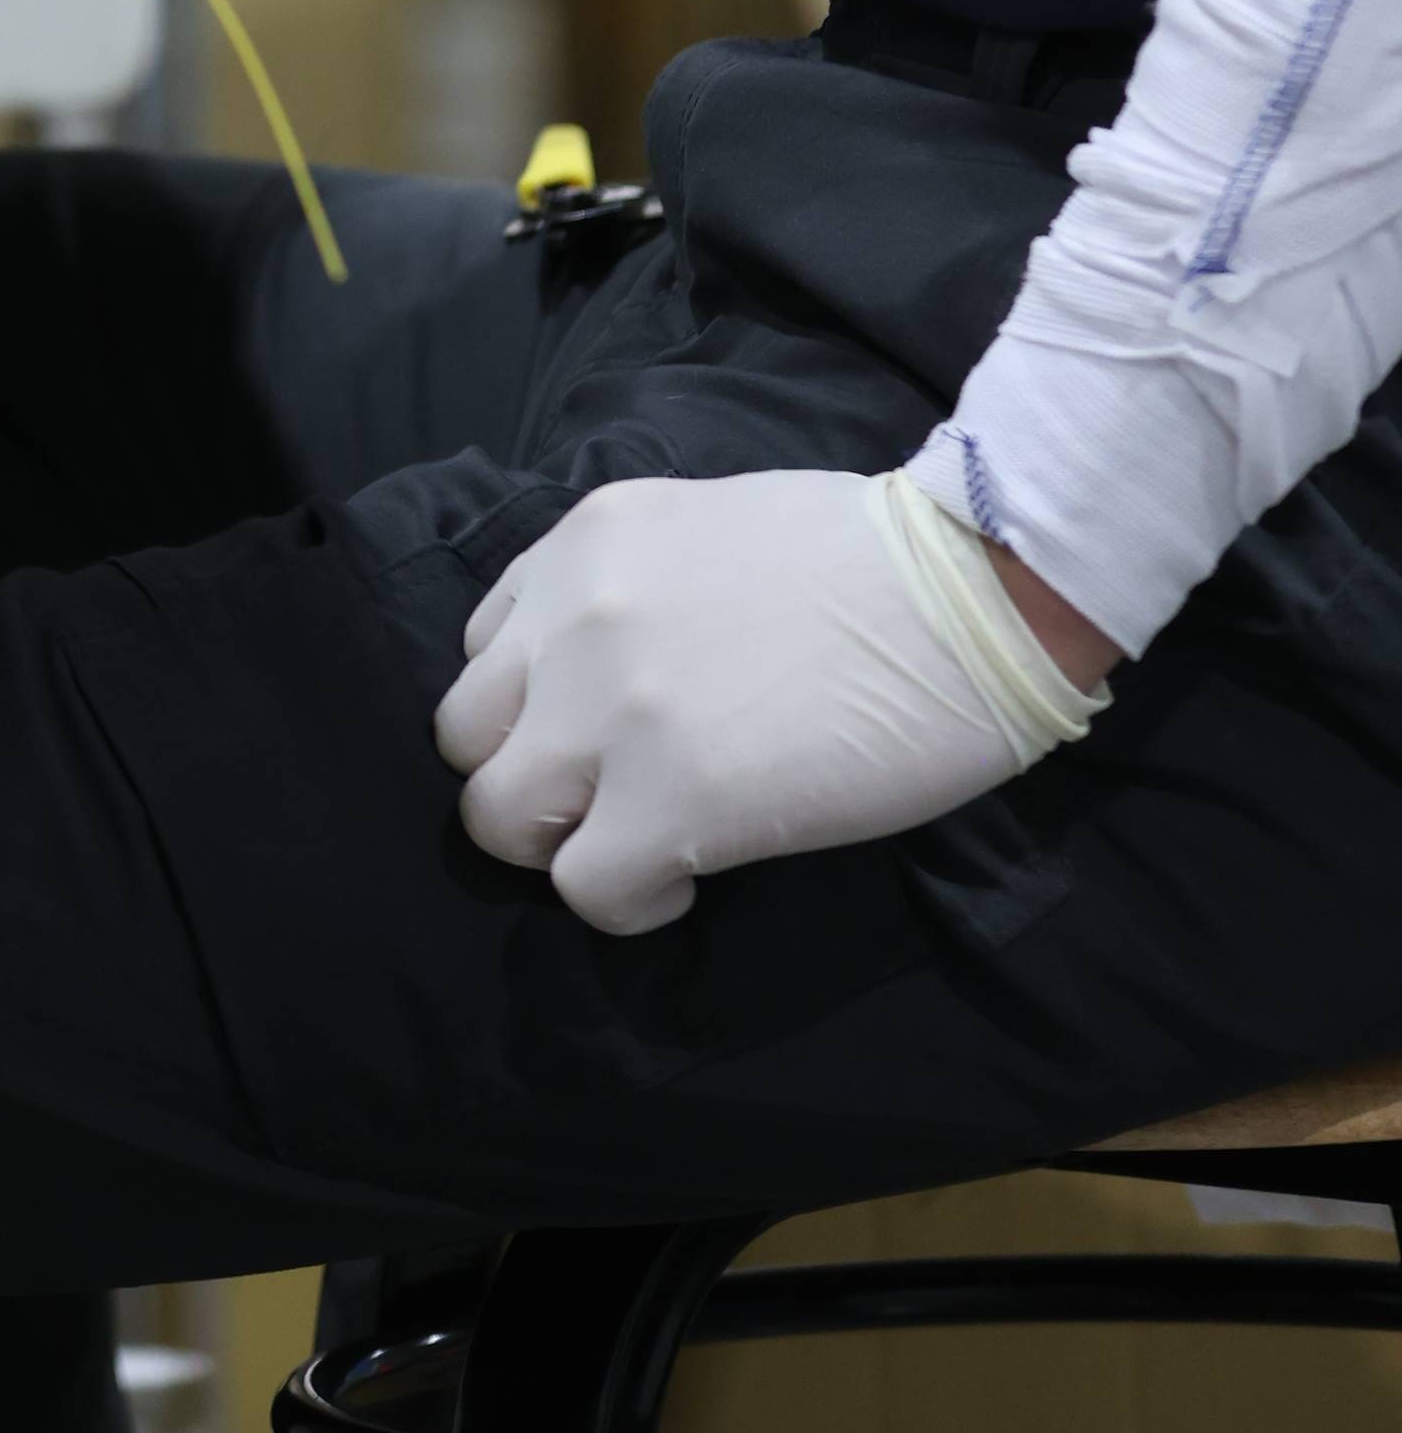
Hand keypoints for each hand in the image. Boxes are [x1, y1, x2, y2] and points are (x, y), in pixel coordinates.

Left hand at [434, 467, 1105, 939]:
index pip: (486, 648)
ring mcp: (608, 711)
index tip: (599, 734)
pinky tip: (694, 875)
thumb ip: (633, 592)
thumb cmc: (869, 558)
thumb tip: (616, 666)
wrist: (967, 590)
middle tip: (609, 799)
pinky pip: (586, 888)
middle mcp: (569, 618)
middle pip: (466, 736)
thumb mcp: (704, 532)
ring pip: (495, 818)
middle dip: (527, 780)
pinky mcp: (669, 801)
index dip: (535, 707)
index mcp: (583, 544)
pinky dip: (629, 900)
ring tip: (641, 840)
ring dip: (560, 845)